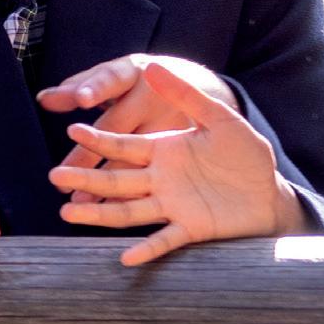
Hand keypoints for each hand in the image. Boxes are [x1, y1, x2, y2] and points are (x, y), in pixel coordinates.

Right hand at [47, 55, 306, 264]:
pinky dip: (147, 250)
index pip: (124, 145)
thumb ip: (186, 95)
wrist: (268, 191)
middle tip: (55, 175)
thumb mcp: (218, 118)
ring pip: (130, 211)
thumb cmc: (245, 153)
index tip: (73, 129)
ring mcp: (173, 206)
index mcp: (164, 151)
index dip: (100, 139)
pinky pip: (165, 241)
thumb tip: (152, 65)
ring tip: (68, 212)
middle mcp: (161, 180)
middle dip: (87, 177)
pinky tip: (125, 257)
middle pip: (117, 180)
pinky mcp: (192, 229)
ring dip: (100, 213)